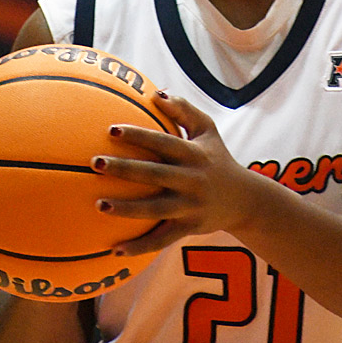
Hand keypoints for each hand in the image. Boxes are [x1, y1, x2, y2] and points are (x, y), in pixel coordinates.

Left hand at [91, 92, 250, 254]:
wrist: (245, 200)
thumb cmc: (218, 158)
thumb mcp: (208, 130)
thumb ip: (184, 110)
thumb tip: (157, 93)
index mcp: (194, 154)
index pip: (163, 142)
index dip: (139, 135)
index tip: (111, 129)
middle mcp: (192, 180)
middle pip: (154, 174)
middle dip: (124, 168)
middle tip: (96, 162)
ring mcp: (190, 206)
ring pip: (155, 209)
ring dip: (127, 209)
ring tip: (99, 204)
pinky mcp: (189, 228)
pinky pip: (162, 239)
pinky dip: (140, 246)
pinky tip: (115, 249)